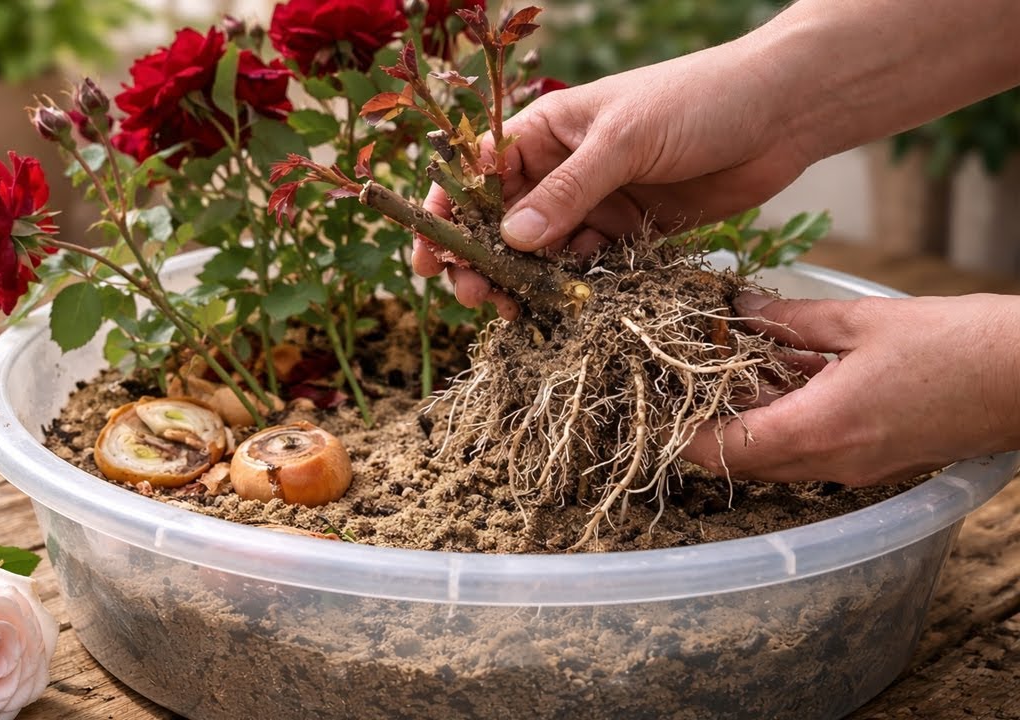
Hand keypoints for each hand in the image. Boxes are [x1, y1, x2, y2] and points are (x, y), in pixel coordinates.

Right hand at [414, 41, 816, 316]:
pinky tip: (561, 310)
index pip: (478, 172)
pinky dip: (571, 290)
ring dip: (524, 282)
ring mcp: (596, 202)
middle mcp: (563, 168)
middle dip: (483, 258)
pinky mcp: (630, 232)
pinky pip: (587, 268)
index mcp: (547, 130)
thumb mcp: (624, 139)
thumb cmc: (697, 100)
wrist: (782, 112)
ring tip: (514, 312)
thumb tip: (510, 240)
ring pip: (542, 252)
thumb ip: (567, 192)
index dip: (447, 212)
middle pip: (503, 221)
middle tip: (476, 296)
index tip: (429, 255)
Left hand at [682, 293, 1019, 485]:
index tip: (654, 403)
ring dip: (748, 419)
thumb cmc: (959, 345)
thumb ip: (791, 318)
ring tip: (730, 366)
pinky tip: (786, 373)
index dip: (680, 432)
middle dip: (709, 422)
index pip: (722, 450)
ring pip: (775, 455)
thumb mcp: (862, 320)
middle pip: (742, 458)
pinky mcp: (877, 461)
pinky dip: (787, 418)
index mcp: (819, 429)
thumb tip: (739, 307)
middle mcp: (831, 461)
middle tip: (685, 375)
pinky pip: (811, 448)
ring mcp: (856, 467)